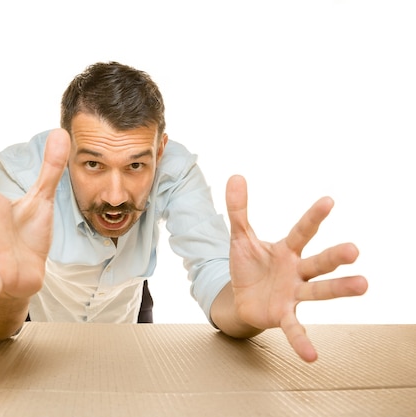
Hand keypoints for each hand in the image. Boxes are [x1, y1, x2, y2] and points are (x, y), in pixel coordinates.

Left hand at [225, 175, 367, 361]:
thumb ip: (238, 210)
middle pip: (318, 262)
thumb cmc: (249, 266)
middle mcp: (297, 271)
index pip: (302, 231)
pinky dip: (302, 340)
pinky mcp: (284, 314)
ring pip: (318, 291)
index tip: (329, 201)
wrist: (241, 298)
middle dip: (335, 256)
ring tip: (363, 286)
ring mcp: (294, 294)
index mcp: (287, 250)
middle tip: (354, 250)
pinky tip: (312, 356)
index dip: (313, 217)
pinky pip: (295, 328)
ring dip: (339, 290)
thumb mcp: (240, 237)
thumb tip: (234, 176)